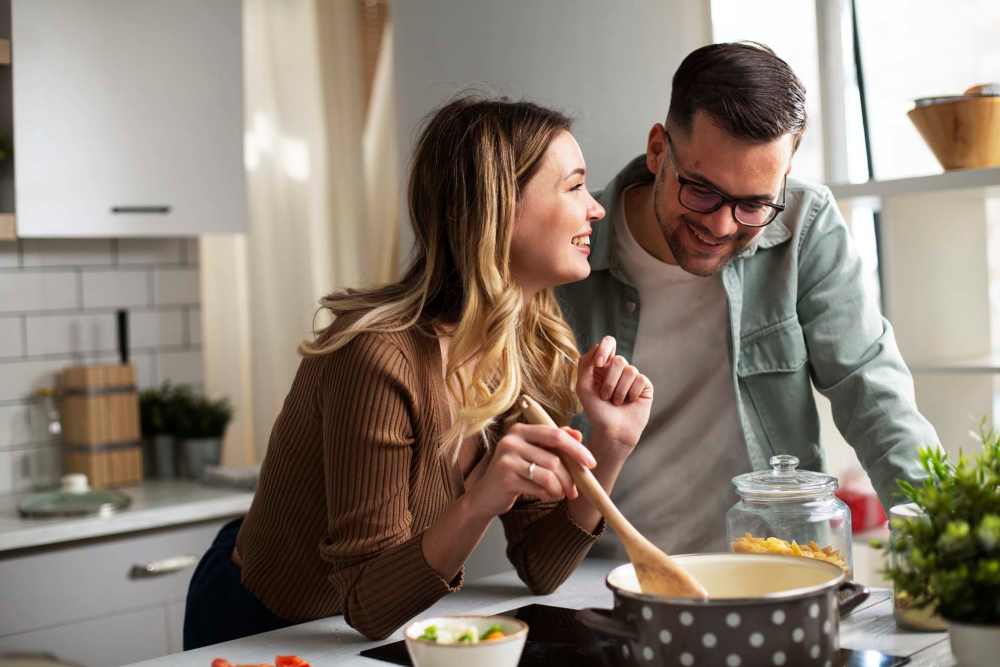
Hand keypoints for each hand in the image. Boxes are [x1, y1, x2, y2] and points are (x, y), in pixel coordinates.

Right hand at [463, 424, 594, 518]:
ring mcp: (507, 458)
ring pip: (549, 474)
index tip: (591, 464)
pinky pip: (539, 487)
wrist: (486, 495)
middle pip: (554, 458)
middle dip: (570, 476)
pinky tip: (546, 496)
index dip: (576, 449)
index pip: (556, 435)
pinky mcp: (506, 477)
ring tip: (558, 494)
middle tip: (576, 490)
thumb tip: (578, 434)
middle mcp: (511, 440)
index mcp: (520, 429)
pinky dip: (549, 495)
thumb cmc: (515, 472)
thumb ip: (553, 443)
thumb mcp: (533, 453)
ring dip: (559, 489)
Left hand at [577, 336, 652, 455]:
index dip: (605, 349)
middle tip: (605, 397)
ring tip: (616, 402)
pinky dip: (631, 394)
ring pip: (630, 370)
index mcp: (603, 365)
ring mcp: (633, 376)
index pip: (608, 343)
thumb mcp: (583, 386)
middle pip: (619, 360)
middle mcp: (619, 369)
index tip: (599, 364)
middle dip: (609, 381)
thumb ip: (586, 364)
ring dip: (619, 391)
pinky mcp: (645, 385)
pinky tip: (629, 403)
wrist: (612, 431)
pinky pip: (640, 380)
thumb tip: (597, 346)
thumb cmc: (596, 411)